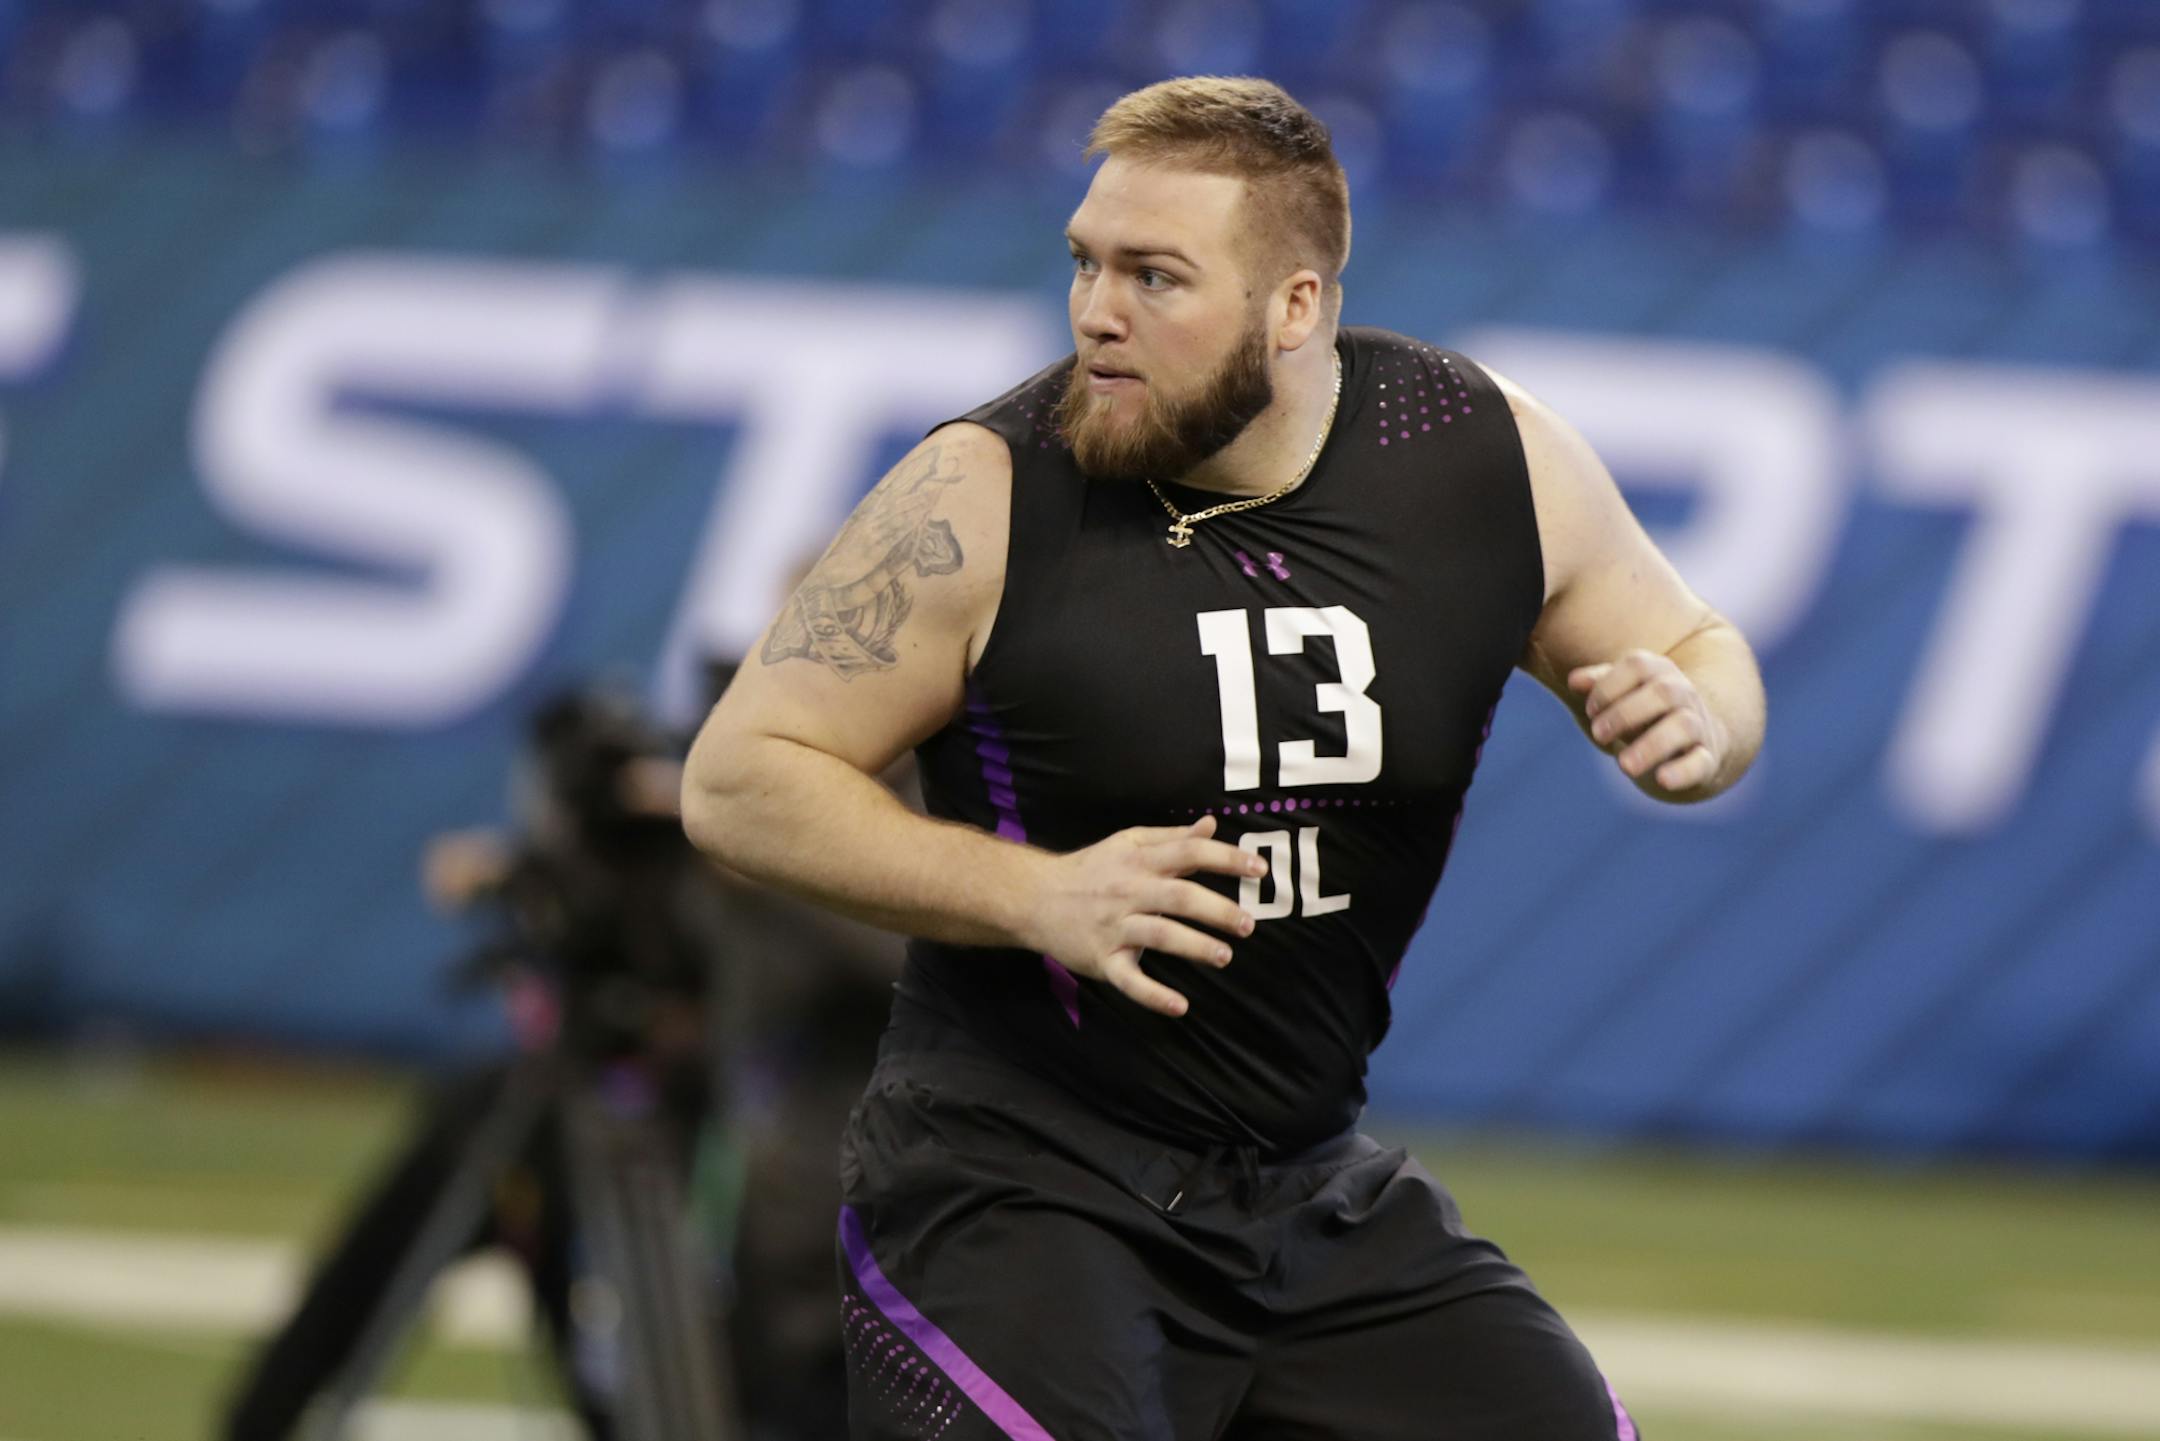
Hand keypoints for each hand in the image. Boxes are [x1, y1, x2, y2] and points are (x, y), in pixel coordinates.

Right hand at [1026, 816, 1261, 1017]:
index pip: (1189, 853)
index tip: (1259, 869)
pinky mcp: (1102, 960)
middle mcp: (1129, 891)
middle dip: (1217, 911)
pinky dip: (1154, 996)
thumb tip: (1211, 825)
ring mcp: (1114, 927)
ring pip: (1160, 936)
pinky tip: (1180, 1007)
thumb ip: (1172, 838)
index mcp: (1140, 860)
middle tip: (1248, 924)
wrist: (1034, 897)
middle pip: (1179, 897)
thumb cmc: (1091, 869)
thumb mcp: (1129, 843)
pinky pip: (1129, 980)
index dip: (1226, 859)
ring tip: (1225, 957)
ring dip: (1195, 947)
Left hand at [1570, 650, 1724, 794]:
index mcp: (1660, 672)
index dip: (1609, 686)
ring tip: (1623, 765)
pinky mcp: (1707, 758)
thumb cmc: (1645, 712)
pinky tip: (1662, 780)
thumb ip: (1599, 684)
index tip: (1590, 711)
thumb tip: (1574, 680)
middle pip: (1662, 693)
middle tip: (1598, 735)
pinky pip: (1700, 762)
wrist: (1696, 738)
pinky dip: (1682, 771)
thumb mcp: (1622, 694)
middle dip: (1625, 714)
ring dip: (1651, 745)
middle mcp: (1683, 695)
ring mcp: (1698, 726)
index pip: (1638, 666)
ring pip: (1683, 726)